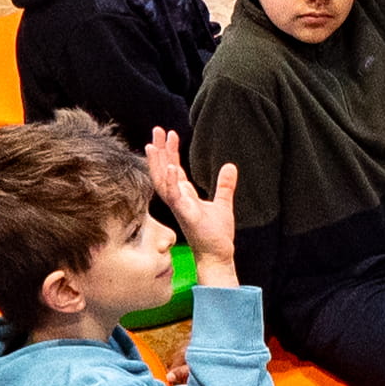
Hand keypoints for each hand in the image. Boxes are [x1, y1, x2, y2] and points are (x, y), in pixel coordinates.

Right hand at [138, 126, 241, 263]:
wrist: (217, 255)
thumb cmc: (216, 235)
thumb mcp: (222, 204)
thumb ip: (224, 185)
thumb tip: (230, 166)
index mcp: (184, 196)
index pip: (173, 169)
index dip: (170, 151)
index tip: (170, 133)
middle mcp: (178, 200)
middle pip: (163, 170)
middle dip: (159, 150)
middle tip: (157, 129)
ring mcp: (179, 207)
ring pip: (162, 181)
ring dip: (157, 163)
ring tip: (154, 144)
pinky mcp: (185, 214)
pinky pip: (174, 196)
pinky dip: (171, 181)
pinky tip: (172, 166)